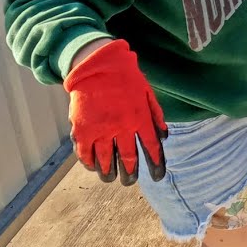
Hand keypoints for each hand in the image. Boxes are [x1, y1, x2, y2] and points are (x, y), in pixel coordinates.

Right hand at [63, 39, 167, 185]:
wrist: (97, 65)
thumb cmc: (126, 78)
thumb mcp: (147, 93)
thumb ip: (156, 115)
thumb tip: (164, 137)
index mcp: (140, 118)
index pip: (151, 147)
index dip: (156, 164)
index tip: (157, 177)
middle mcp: (122, 127)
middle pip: (129, 159)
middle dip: (131, 174)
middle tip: (130, 181)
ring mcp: (101, 130)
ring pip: (106, 161)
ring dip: (109, 173)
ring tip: (111, 178)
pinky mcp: (82, 130)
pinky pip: (86, 154)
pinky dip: (90, 163)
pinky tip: (93, 166)